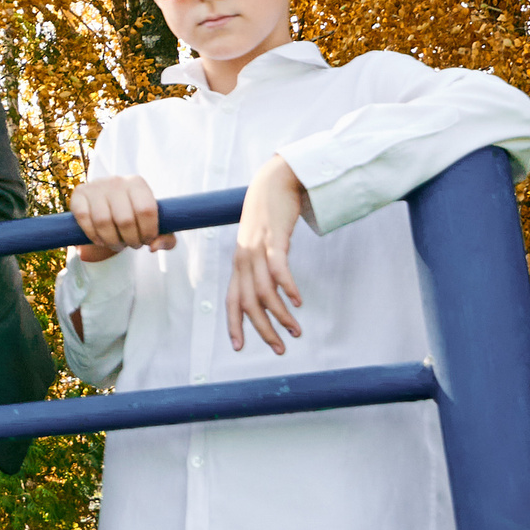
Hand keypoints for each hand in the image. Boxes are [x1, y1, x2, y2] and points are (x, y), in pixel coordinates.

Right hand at [69, 173, 172, 262]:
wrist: (106, 203)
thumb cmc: (134, 215)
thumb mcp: (154, 225)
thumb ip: (165, 238)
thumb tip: (153, 246)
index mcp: (138, 183)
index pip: (146, 210)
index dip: (148, 231)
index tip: (147, 240)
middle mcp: (116, 181)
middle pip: (125, 219)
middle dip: (130, 240)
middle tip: (132, 245)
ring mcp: (95, 186)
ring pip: (103, 222)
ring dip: (112, 241)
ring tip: (117, 245)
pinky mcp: (78, 194)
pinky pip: (84, 220)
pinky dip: (93, 236)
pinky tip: (101, 241)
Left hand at [227, 153, 308, 354]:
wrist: (273, 180)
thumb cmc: (268, 215)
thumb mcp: (261, 244)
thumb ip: (263, 266)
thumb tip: (271, 289)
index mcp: (239, 263)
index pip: (231, 300)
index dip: (234, 324)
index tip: (239, 348)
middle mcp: (243, 259)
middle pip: (248, 303)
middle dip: (263, 330)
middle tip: (280, 349)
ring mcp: (257, 248)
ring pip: (263, 290)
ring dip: (280, 314)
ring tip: (296, 330)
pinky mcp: (274, 238)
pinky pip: (278, 267)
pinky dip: (287, 286)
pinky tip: (298, 301)